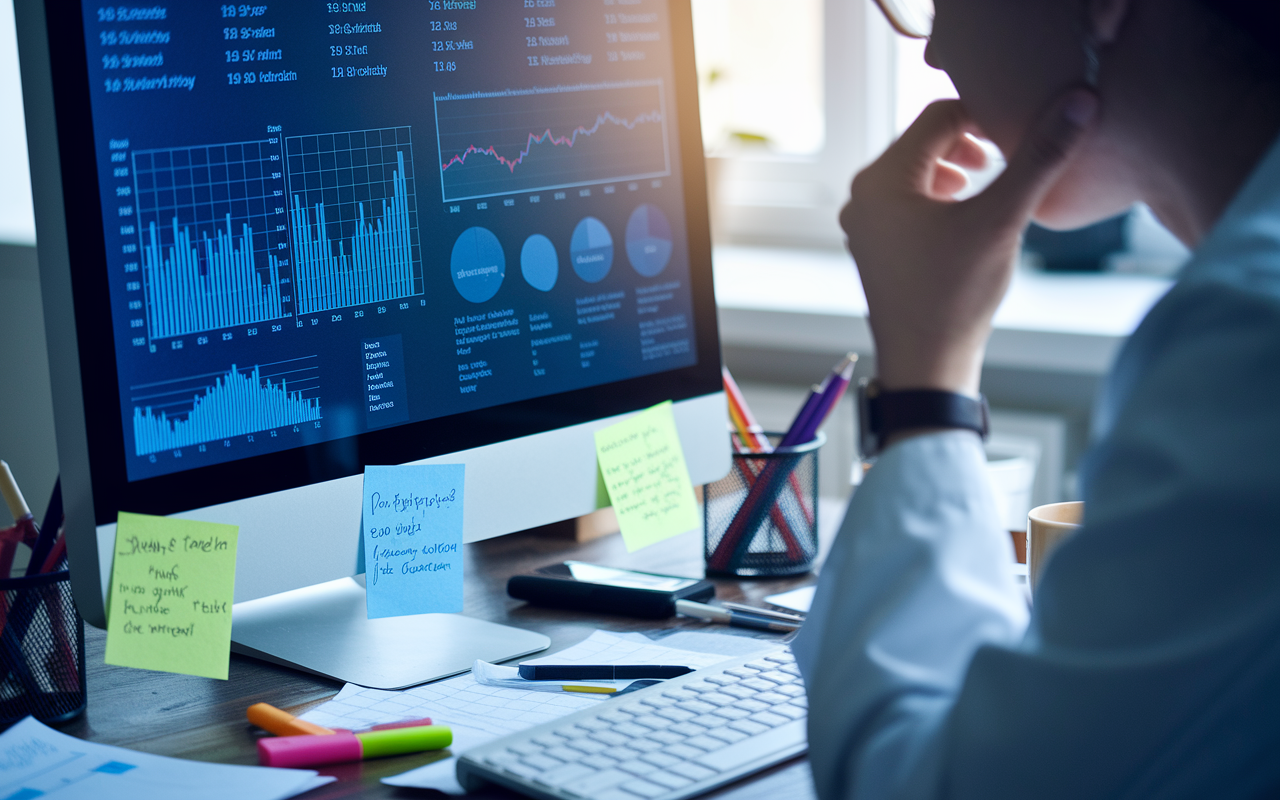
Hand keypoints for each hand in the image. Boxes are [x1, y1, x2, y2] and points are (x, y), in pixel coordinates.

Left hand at [841, 89, 1097, 395]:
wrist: (926, 364)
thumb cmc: (955, 295)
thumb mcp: (1003, 219)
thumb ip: (1039, 158)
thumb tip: (1079, 101)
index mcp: (881, 179)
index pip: (938, 116)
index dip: (985, 115)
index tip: (1021, 132)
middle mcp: (862, 195)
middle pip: (923, 141)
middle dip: (970, 143)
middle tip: (1008, 158)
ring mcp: (865, 223)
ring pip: (917, 171)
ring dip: (957, 168)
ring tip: (992, 183)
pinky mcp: (875, 245)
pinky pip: (909, 201)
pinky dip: (941, 196)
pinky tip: (971, 214)